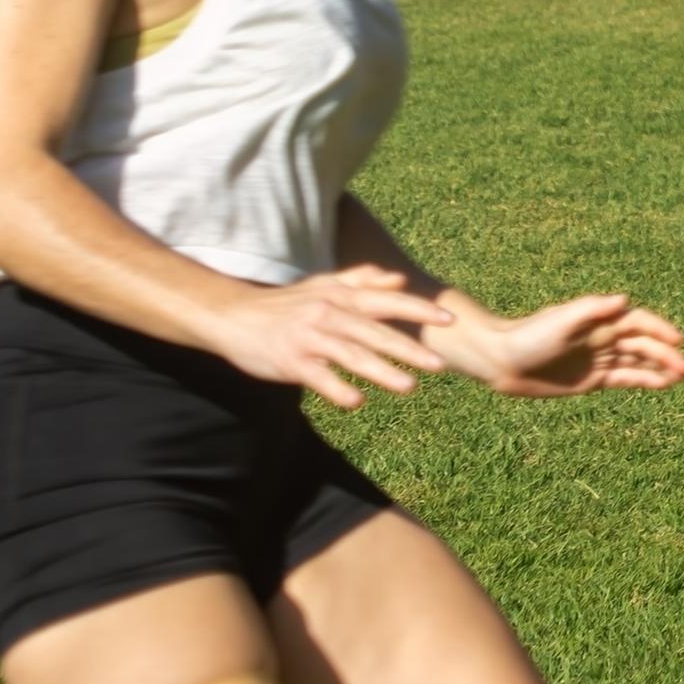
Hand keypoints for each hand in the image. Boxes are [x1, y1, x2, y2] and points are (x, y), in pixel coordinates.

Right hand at [198, 263, 449, 407]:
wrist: (234, 316)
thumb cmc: (285, 304)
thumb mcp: (323, 285)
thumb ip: (362, 281)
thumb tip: (400, 280)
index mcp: (340, 296)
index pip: (386, 302)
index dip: (418, 310)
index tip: (450, 319)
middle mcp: (328, 314)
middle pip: (375, 332)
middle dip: (409, 348)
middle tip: (441, 364)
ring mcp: (309, 338)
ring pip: (351, 355)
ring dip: (382, 371)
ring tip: (410, 387)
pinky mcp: (291, 361)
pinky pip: (318, 377)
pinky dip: (337, 389)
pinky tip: (357, 402)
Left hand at [426, 289, 683, 397]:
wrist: (501, 361)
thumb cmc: (528, 338)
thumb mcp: (559, 322)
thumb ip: (591, 311)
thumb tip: (623, 299)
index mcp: (598, 321)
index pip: (637, 323)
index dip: (660, 330)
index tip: (679, 341)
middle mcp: (602, 338)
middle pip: (642, 344)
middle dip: (666, 354)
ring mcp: (599, 358)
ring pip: (638, 362)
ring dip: (660, 368)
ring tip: (683, 376)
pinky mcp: (592, 379)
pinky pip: (624, 378)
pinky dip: (644, 380)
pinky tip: (661, 385)